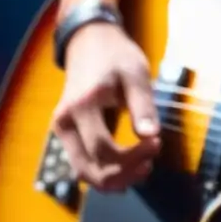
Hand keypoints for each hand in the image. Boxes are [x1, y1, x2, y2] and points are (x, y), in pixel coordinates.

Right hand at [52, 21, 160, 190]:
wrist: (89, 42)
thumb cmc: (115, 57)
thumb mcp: (136, 75)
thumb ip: (143, 106)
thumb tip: (150, 135)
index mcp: (81, 107)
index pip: (104, 150)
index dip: (133, 156)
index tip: (158, 143)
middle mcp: (64, 123)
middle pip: (90, 170)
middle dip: (124, 174)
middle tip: (151, 161)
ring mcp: (62, 131)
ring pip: (85, 173)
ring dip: (116, 179)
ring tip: (144, 166)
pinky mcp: (68, 135)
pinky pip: (84, 166)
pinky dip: (107, 173)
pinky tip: (130, 168)